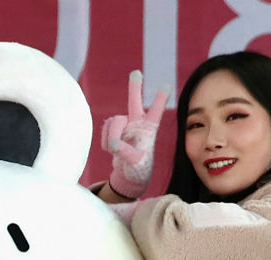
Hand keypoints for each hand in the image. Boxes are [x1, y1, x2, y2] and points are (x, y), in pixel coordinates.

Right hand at [101, 71, 167, 199]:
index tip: (166, 86)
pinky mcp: (113, 131)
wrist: (129, 175)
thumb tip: (112, 144)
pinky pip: (104, 129)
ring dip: (111, 135)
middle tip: (136, 73)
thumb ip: (125, 153)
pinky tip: (111, 150)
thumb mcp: (136, 164)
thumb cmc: (138, 170)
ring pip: (113, 122)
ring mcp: (124, 126)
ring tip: (113, 151)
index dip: (159, 100)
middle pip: (134, 102)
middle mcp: (137, 124)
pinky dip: (105, 141)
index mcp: (149, 131)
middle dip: (134, 88)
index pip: (155, 113)